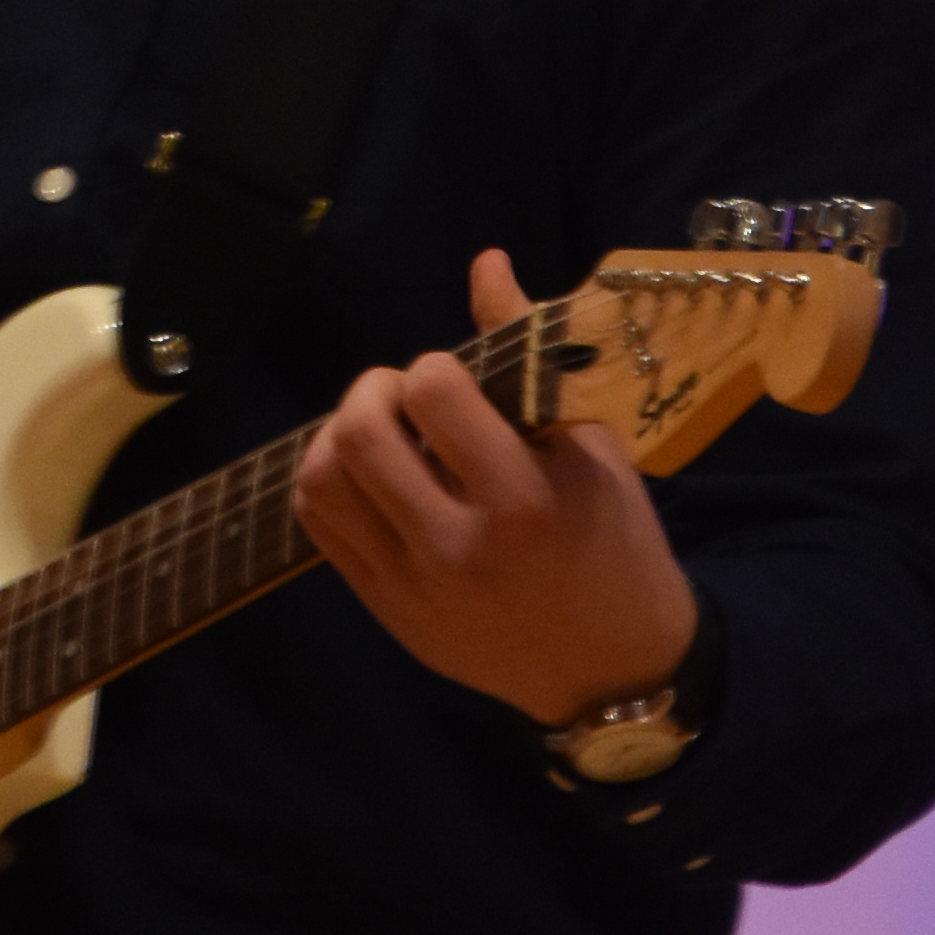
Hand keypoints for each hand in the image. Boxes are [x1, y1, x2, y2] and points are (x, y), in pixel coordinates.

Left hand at [295, 251, 701, 727]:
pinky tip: (369, 474)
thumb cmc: (615, 546)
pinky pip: (319, 527)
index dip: (433, 367)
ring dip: (341, 433)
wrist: (612, 672)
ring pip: (322, 479)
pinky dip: (329, 481)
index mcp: (523, 501)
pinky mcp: (386, 610)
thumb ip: (531, 355)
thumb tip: (484, 263)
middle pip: (360, 433)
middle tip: (404, 394)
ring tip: (382, 431)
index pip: (434, 393)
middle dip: (374, 389)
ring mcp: (413, 586)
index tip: (456, 381)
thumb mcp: (593, 450)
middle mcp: (458, 547)